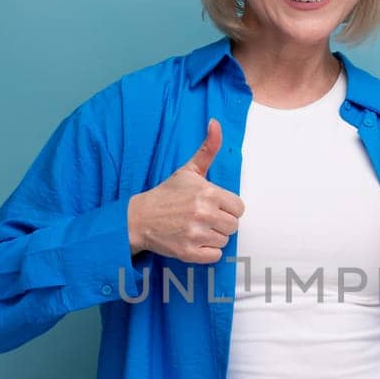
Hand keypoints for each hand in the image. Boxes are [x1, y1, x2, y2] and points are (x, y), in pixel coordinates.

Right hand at [127, 119, 245, 264]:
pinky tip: (194, 241)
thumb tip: (216, 122)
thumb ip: (208, 149)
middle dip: (221, 222)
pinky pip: (214, 256)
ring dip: (213, 237)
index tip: (213, 206)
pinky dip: (207, 251)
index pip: (239, 208)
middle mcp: (203, 213)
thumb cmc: (168, 194)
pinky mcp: (188, 252)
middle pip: (234, 226)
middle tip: (203, 218)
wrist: (140, 217)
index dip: (227, 208)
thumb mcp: (189, 170)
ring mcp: (196, 234)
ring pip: (224, 240)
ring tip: (196, 228)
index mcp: (208, 193)